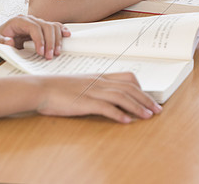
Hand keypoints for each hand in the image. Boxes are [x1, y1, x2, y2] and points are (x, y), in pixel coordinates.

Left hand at [0, 15, 69, 60]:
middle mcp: (30, 19)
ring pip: (52, 26)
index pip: (34, 27)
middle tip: (50, 56)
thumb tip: (9, 40)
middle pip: (46, 26)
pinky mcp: (42, 28)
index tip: (41, 52)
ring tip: (56, 53)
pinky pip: (55, 27)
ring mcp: (37, 23)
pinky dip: (61, 31)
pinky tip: (67, 36)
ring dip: (57, 40)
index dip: (40, 39)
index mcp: (19, 21)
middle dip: (50, 41)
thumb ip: (1, 41)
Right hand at [35, 72, 161, 122]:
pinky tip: (127, 121)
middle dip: (146, 99)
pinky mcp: (84, 102)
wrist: (40, 88)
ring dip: (137, 107)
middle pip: (129, 88)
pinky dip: (118, 114)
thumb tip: (107, 98)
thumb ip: (95, 88)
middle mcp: (99, 82)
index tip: (148, 98)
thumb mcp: (81, 84)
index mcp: (99, 77)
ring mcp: (92, 91)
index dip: (141, 88)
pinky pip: (105, 108)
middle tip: (157, 110)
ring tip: (148, 116)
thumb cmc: (58, 88)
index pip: (127, 78)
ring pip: (122, 97)